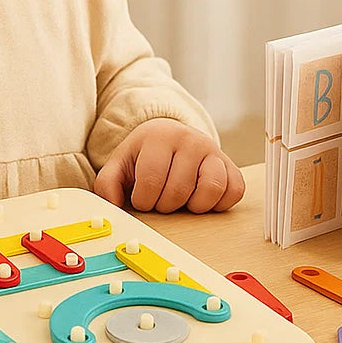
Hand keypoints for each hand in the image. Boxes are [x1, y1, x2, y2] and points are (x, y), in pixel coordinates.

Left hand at [93, 119, 244, 213]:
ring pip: (210, 189)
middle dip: (165, 205)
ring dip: (193, 206)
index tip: (141, 197)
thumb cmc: (144, 157)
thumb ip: (108, 184)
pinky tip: (200, 198)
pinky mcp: (231, 165)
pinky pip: (233, 192)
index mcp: (158, 136)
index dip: (143, 200)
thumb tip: (112, 206)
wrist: (170, 138)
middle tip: (160, 199)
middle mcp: (189, 139)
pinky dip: (218, 203)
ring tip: (181, 200)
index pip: (151, 181)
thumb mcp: (120, 165)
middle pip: (178, 190)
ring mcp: (213, 150)